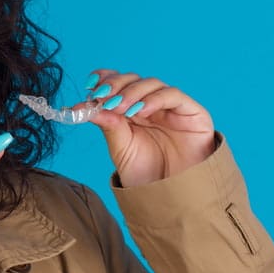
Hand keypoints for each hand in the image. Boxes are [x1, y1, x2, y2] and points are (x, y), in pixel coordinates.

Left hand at [85, 70, 215, 186]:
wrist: (169, 194)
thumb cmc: (145, 172)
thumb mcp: (120, 147)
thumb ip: (107, 124)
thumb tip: (82, 107)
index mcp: (130, 109)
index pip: (117, 82)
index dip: (105, 78)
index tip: (90, 86)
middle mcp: (149, 103)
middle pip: (132, 79)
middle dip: (116, 85)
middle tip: (103, 97)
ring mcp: (170, 106)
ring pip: (151, 83)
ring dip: (132, 92)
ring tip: (120, 108)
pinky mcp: (191, 111)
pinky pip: (173, 95)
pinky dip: (154, 99)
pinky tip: (141, 111)